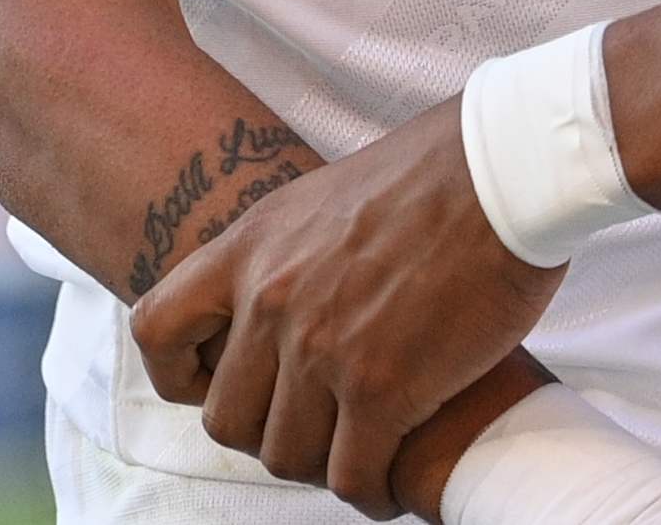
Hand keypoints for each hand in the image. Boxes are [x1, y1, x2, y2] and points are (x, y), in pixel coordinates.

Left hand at [133, 98, 559, 515]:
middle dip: (270, 435)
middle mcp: (272, 300)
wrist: (503, 169)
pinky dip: (370, 492)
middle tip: (318, 428)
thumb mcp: (325, 199)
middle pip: (227, 419)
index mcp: (251, 246)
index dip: (180, 376)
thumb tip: (292, 297)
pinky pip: (352, 476)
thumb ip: (290, 254)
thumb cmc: (435, 174)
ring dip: (323, 466)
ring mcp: (323, 348)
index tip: (218, 385)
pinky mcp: (383, 388)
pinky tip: (392, 484)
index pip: (158, 328)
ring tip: (360, 458)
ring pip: (287, 456)